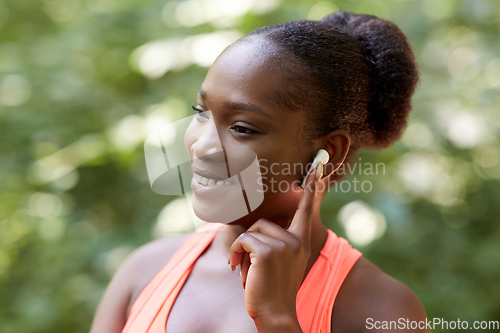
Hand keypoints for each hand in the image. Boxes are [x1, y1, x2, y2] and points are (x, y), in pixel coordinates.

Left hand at [228, 162, 323, 330]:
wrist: (276, 314)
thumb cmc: (273, 290)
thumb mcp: (280, 263)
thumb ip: (276, 244)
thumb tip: (255, 230)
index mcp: (301, 241)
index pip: (307, 208)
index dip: (312, 186)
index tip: (318, 164)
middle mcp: (296, 240)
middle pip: (261, 225)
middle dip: (250, 246)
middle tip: (253, 268)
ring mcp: (284, 244)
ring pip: (250, 233)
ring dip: (241, 253)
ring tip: (249, 273)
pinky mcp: (268, 250)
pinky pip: (241, 240)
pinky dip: (234, 255)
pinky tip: (239, 270)